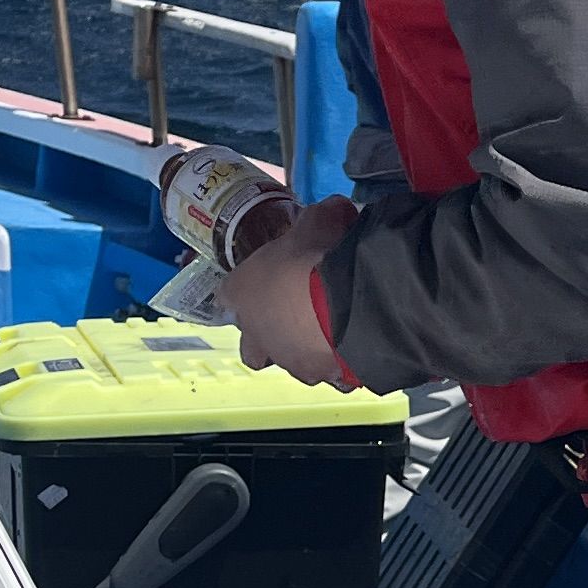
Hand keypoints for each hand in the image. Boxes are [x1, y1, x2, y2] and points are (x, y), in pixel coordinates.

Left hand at [223, 197, 357, 384]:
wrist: (353, 302)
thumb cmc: (319, 257)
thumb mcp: (319, 222)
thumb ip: (320, 218)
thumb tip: (335, 209)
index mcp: (242, 292)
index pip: (229, 294)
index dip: (247, 287)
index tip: (267, 278)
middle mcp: (258, 335)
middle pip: (251, 348)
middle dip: (267, 337)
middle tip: (293, 316)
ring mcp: (292, 361)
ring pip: (291, 363)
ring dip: (306, 349)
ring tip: (333, 329)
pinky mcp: (327, 378)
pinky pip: (331, 374)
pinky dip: (341, 363)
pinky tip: (358, 346)